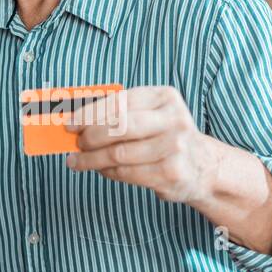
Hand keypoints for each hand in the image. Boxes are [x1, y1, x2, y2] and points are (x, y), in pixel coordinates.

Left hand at [66, 86, 218, 202]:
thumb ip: (120, 113)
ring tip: (78, 161)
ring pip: (119, 154)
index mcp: (165, 97)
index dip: (88, 113)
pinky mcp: (170, 174)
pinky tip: (100, 169)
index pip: (119, 102)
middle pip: (119, 127)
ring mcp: (174, 148)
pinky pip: (127, 173)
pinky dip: (107, 172)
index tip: (69, 123)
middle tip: (76, 143)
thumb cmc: (165, 136)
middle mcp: (173, 120)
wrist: (202, 166)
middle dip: (90, 136)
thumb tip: (76, 120)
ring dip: (92, 159)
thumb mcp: (151, 115)